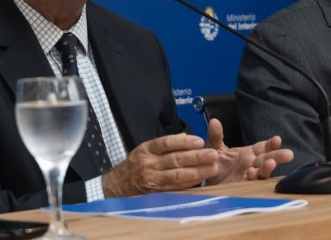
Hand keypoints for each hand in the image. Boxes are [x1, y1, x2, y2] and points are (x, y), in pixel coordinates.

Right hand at [101, 133, 219, 197]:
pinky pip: (175, 188)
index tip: (200, 141)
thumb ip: (166, 144)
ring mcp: (152, 180)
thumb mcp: (146, 148)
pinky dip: (190, 184)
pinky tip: (202, 179)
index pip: (167, 143)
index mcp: (147, 149)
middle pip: (175, 160)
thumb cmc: (136, 164)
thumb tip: (186, 138)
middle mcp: (149, 164)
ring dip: (197, 172)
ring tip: (213, 168)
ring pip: (177, 176)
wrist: (118, 185)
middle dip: (196, 157)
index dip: (184, 142)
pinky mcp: (156, 193)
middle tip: (213, 155)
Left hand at [205, 118, 293, 184]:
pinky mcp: (242, 187)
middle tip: (288, 154)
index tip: (278, 140)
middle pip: (268, 159)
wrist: (207, 181)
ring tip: (271, 163)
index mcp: (249, 153)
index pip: (264, 147)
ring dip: (267, 168)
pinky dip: (252, 179)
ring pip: (262, 173)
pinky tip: (252, 174)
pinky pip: (250, 184)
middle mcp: (252, 164)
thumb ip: (216, 135)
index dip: (271, 144)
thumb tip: (214, 122)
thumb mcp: (214, 147)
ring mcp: (248, 176)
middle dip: (277, 156)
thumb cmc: (215, 162)